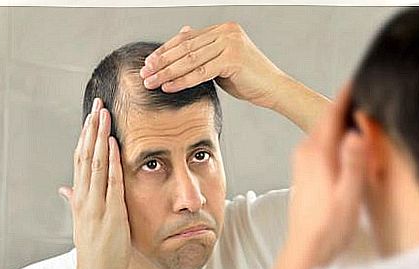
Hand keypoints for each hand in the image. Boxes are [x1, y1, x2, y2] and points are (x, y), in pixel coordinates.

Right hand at [59, 98, 130, 268]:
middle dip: (92, 128)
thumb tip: (65, 188)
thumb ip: (75, 202)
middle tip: (97, 104)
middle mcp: (85, 198)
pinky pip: (112, 183)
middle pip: (86, 155)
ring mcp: (96, 205)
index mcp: (80, 198)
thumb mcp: (82, 222)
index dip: (85, 136)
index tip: (91, 116)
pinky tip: (114, 144)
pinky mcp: (111, 214)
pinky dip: (112, 162)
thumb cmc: (94, 251)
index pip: (81, 160)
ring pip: (96, 164)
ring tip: (103, 115)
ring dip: (100, 138)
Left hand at [140, 22, 283, 108]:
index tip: (149, 63)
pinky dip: (182, 80)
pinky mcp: (232, 58)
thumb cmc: (248, 79)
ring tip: (151, 82)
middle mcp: (226, 31)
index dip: (165, 51)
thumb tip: (183, 34)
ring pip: (190, 59)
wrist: (274, 89)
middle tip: (144, 73)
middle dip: (162, 62)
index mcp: (222, 29)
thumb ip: (204, 50)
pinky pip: (200, 71)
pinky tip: (168, 87)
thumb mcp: (222, 61)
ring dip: (167, 72)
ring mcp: (230, 43)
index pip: (186, 38)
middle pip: (185, 48)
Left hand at [286, 84, 366, 267]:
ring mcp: (301, 162)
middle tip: (360, 97)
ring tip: (355, 117)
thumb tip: (355, 132)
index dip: (344, 97)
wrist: (305, 246)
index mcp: (317, 154)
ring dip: (337, 124)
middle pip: (325, 121)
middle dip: (342, 107)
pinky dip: (331, 138)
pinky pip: (318, 144)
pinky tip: (343, 145)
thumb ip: (353, 163)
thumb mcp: (348, 196)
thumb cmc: (327, 226)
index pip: (331, 116)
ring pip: (321, 132)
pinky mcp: (303, 171)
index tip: (355, 81)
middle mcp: (305, 153)